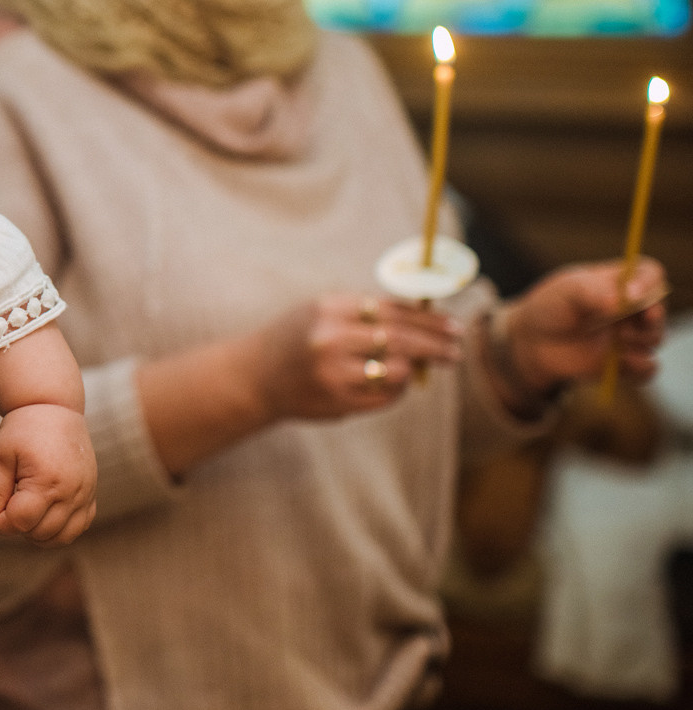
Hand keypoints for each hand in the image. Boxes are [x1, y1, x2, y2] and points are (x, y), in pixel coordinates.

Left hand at [0, 403, 95, 543]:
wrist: (55, 409)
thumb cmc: (23, 429)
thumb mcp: (0, 454)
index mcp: (47, 481)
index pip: (20, 522)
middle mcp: (72, 493)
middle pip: (39, 533)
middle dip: (16, 525)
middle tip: (6, 501)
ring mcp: (85, 497)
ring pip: (60, 538)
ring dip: (36, 532)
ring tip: (23, 507)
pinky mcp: (92, 497)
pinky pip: (77, 529)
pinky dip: (58, 530)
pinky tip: (42, 512)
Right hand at [251, 292, 459, 420]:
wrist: (254, 377)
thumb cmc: (296, 338)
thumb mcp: (322, 312)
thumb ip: (366, 313)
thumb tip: (426, 320)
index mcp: (329, 308)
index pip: (393, 310)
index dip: (429, 319)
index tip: (453, 326)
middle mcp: (331, 338)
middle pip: (402, 339)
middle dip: (435, 346)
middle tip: (455, 352)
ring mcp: (333, 372)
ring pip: (397, 370)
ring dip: (410, 371)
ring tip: (408, 369)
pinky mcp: (337, 400)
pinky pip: (386, 396)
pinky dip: (395, 390)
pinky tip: (390, 384)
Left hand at [498, 257, 667, 401]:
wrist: (533, 343)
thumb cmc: (549, 308)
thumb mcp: (564, 291)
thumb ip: (589, 291)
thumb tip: (618, 303)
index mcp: (619, 282)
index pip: (649, 273)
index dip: (648, 282)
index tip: (632, 294)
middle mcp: (631, 308)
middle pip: (659, 306)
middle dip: (654, 314)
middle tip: (642, 319)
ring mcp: (630, 335)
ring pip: (656, 337)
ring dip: (642, 338)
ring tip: (617, 337)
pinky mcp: (626, 362)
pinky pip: (647, 368)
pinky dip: (640, 366)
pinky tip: (620, 362)